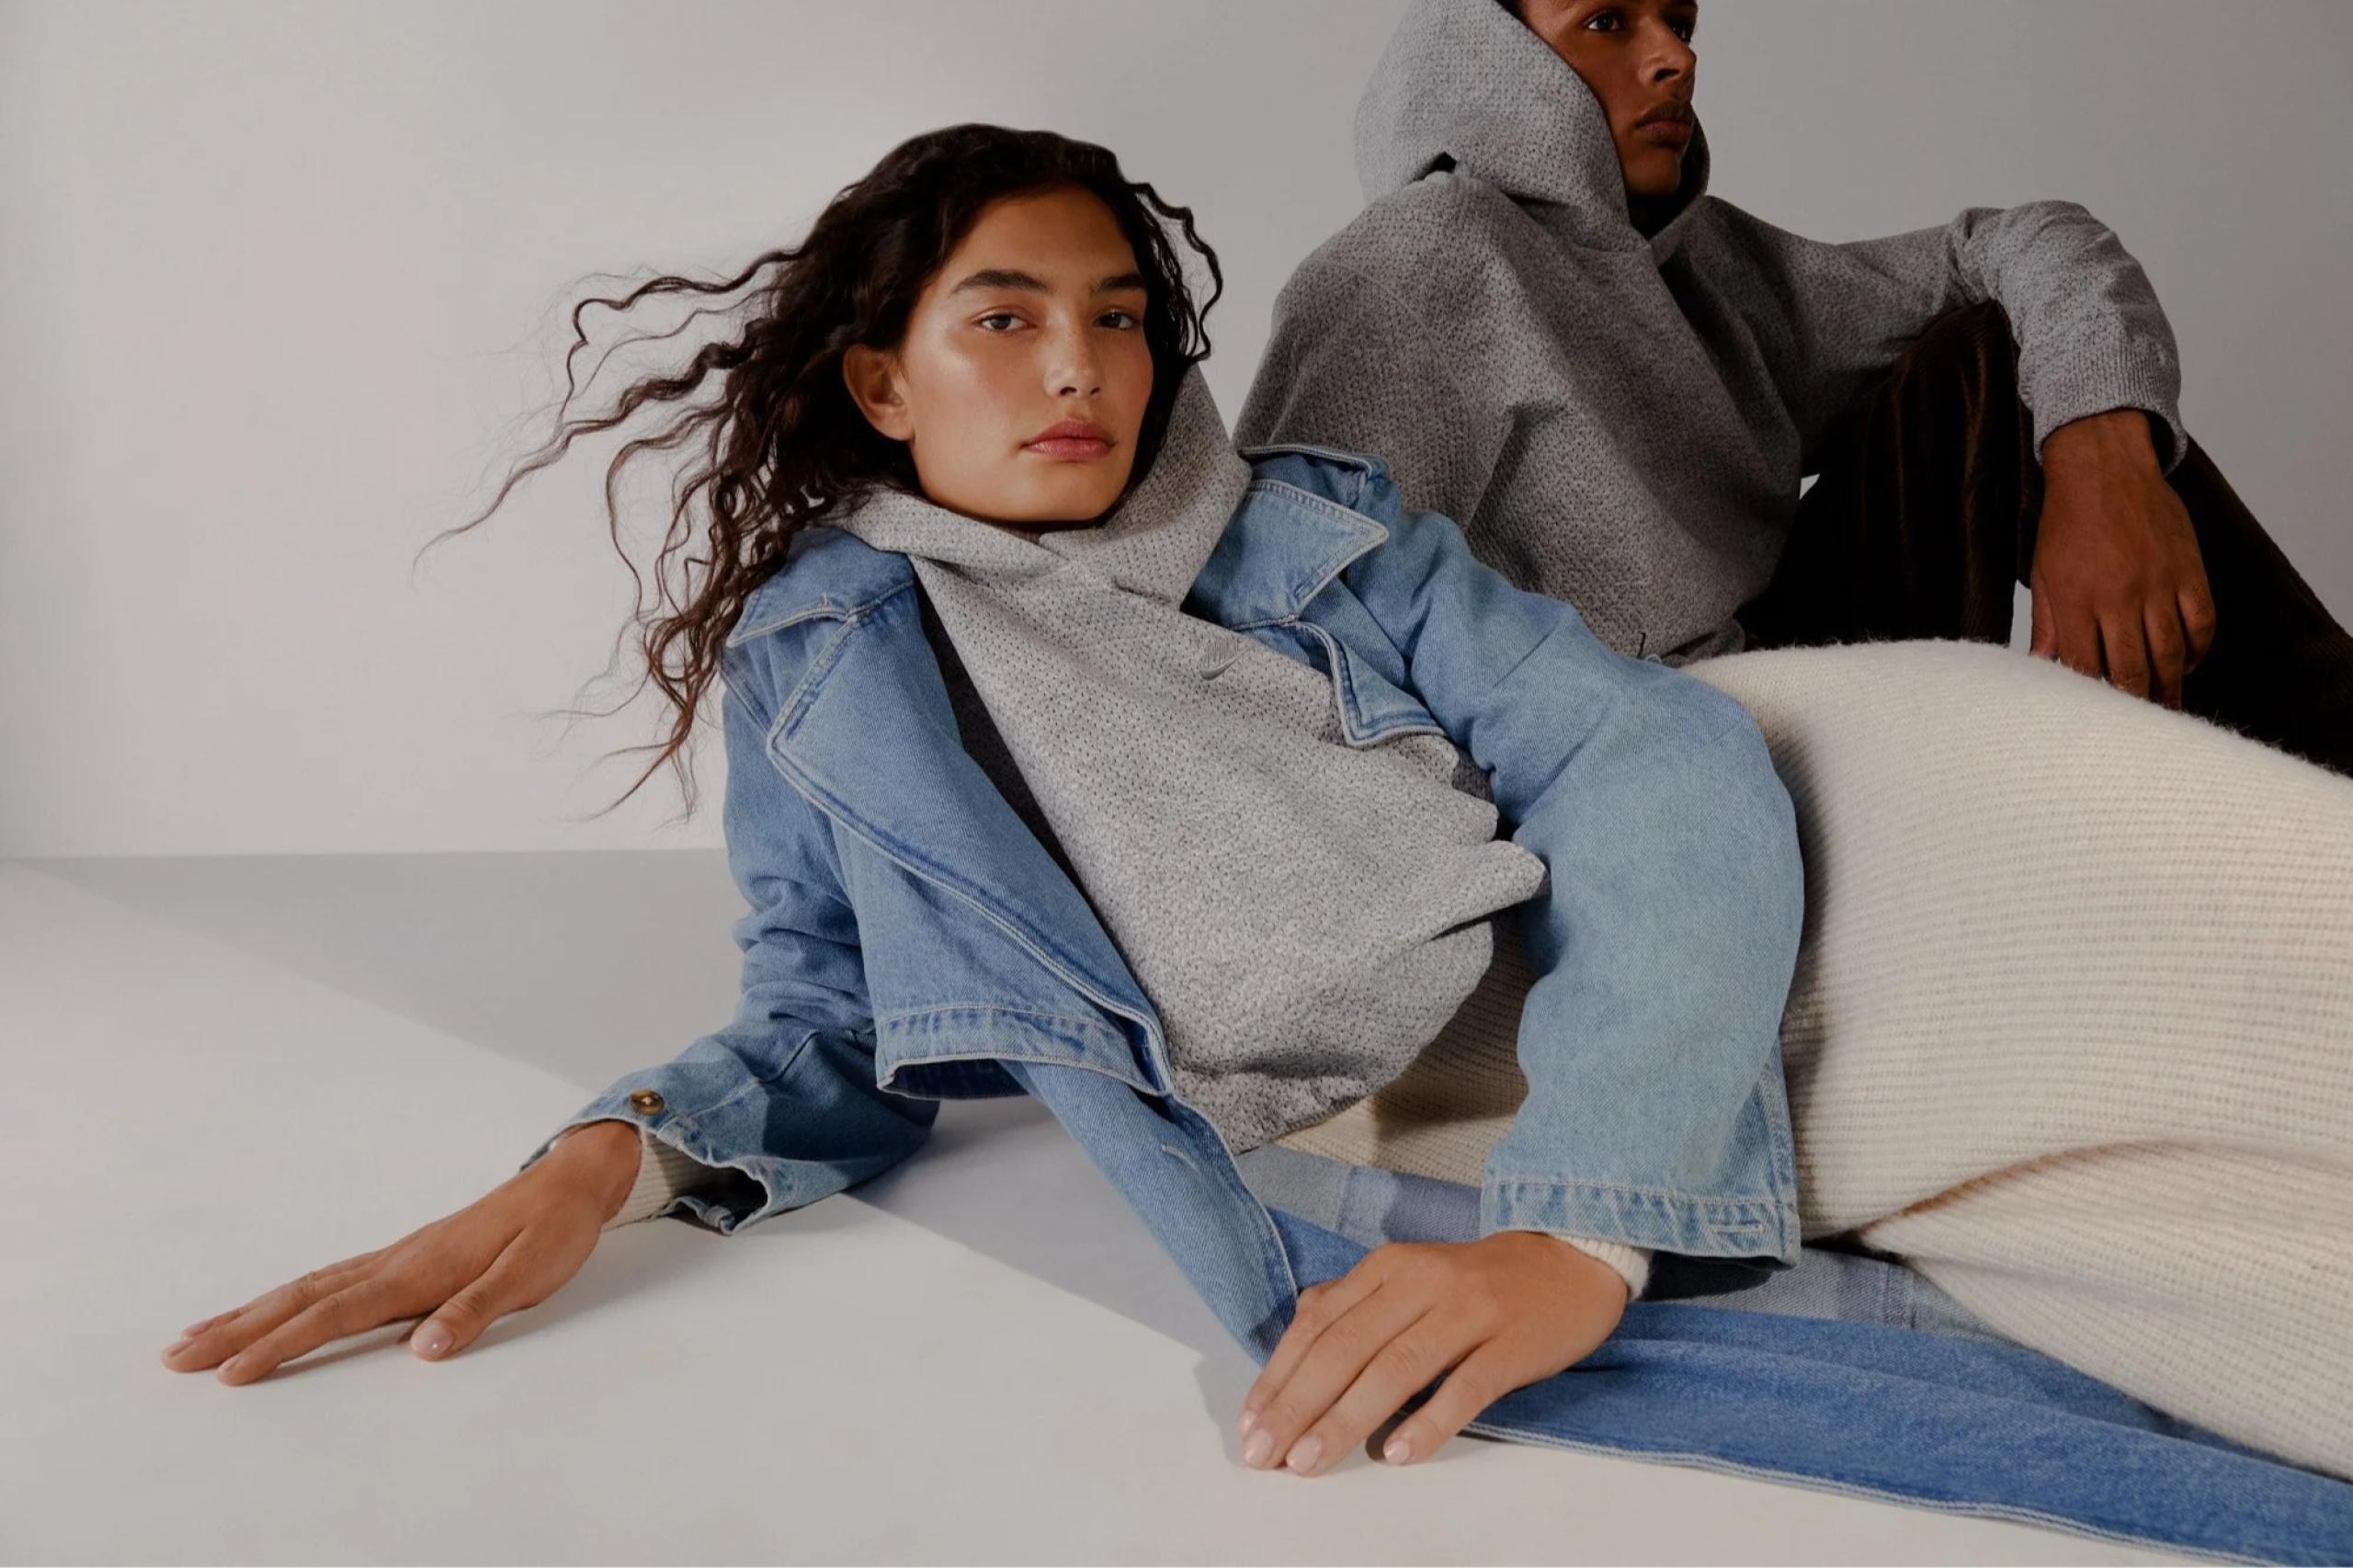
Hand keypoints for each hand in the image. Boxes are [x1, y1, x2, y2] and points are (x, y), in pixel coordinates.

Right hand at [159, 1118, 643, 1384]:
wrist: (567, 1183)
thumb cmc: (552, 1230)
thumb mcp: (530, 1274)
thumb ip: (476, 1310)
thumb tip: (424, 1349)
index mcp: (420, 1270)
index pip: (338, 1313)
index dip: (284, 1344)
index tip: (233, 1373)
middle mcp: (395, 1260)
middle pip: (302, 1298)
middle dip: (238, 1330)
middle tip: (176, 1358)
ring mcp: (395, 1255)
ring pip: (306, 1287)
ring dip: (249, 1313)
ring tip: (195, 1336)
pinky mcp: (403, 1256)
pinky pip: (329, 1280)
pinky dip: (287, 1298)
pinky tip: (269, 1310)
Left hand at [1236, 1231, 1627, 1475]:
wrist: (1573, 1259)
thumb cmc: (1479, 1282)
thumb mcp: (1409, 1276)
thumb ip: (1353, 1306)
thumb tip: (1292, 1349)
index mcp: (1389, 1267)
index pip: (1319, 1325)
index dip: (1279, 1377)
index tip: (1250, 1426)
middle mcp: (1421, 1283)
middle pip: (1346, 1348)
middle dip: (1297, 1405)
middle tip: (1266, 1455)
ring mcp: (1468, 1312)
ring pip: (1395, 1369)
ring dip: (1346, 1419)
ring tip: (1310, 1462)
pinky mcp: (1511, 1344)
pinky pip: (1464, 1388)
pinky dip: (1427, 1422)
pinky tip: (1395, 1454)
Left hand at [2029, 409, 2215, 709]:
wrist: (2104, 468)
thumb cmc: (2067, 523)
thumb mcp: (2044, 576)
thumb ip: (2048, 626)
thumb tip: (2040, 669)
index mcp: (2078, 602)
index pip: (2087, 669)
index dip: (2094, 701)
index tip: (2096, 722)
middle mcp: (2120, 598)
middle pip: (2133, 670)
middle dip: (2136, 707)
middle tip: (2139, 731)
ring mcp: (2159, 585)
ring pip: (2171, 654)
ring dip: (2170, 687)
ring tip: (2167, 709)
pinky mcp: (2189, 571)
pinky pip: (2202, 623)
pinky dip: (2198, 650)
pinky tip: (2187, 663)